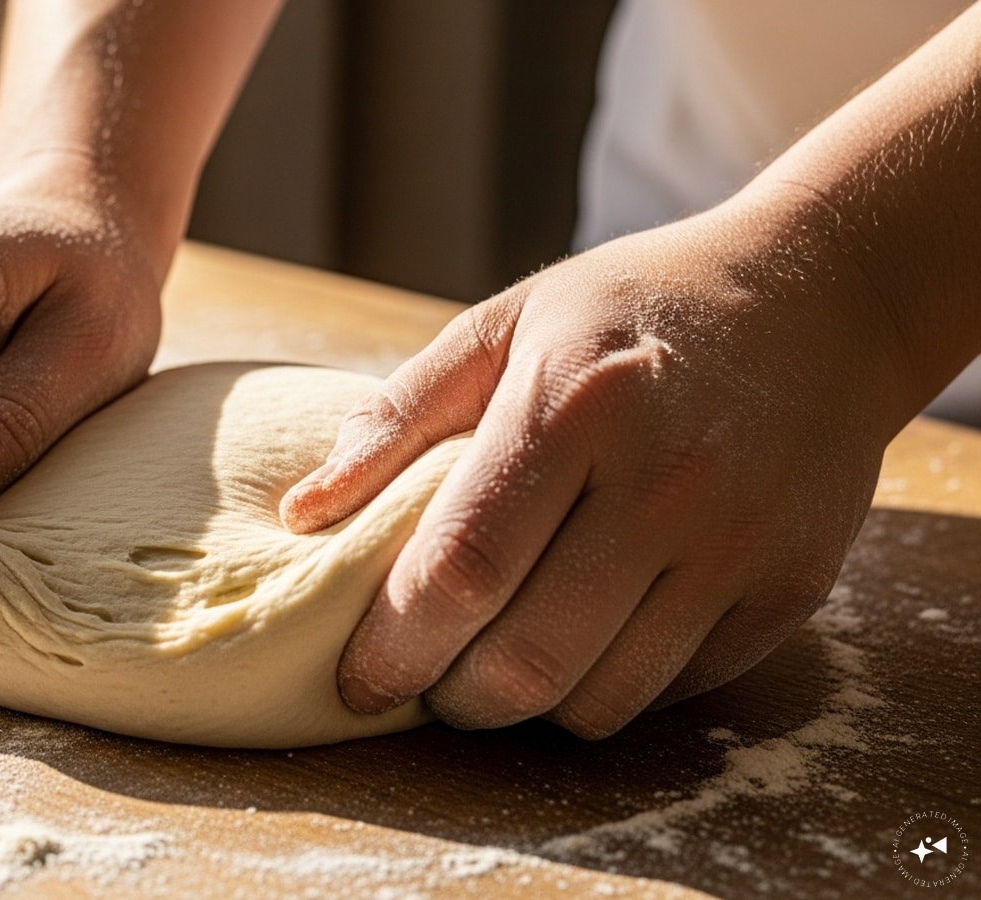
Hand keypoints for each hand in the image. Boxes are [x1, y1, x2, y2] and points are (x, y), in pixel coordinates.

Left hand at [281, 195, 911, 737]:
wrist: (822, 301)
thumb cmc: (630, 311)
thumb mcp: (506, 323)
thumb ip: (397, 416)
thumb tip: (303, 512)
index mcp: (574, 407)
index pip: (462, 568)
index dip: (395, 646)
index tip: (359, 681)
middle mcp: (665, 482)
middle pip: (527, 658)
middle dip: (452, 698)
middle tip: (426, 681)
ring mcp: (737, 544)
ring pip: (601, 698)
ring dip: (526, 706)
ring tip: (496, 664)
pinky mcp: (789, 587)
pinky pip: (671, 690)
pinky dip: (608, 687)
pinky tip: (585, 638)